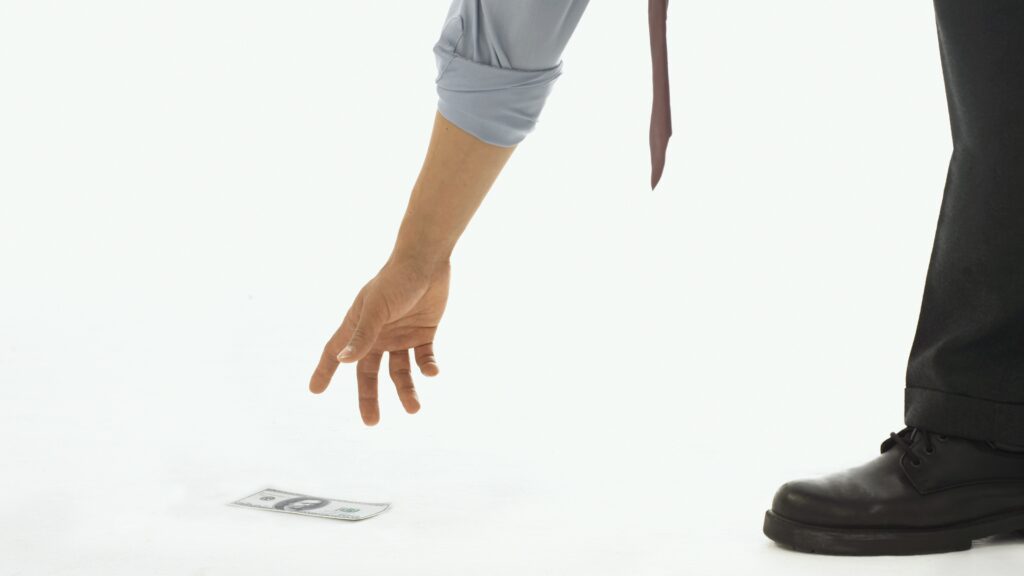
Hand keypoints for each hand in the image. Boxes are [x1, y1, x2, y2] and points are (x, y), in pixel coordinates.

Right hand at [309, 260, 448, 424]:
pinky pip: (424, 358)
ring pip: (400, 372)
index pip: (335, 352)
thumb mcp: (376, 309)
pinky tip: (432, 372)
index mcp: (358, 326)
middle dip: (370, 397)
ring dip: (406, 389)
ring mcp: (401, 335)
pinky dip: (428, 368)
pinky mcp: (424, 333)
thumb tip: (343, 362)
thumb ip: (362, 335)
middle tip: (371, 422)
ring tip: (414, 409)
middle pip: (368, 373)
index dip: (324, 371)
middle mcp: (378, 334)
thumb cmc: (396, 280)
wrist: (428, 262)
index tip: (314, 391)